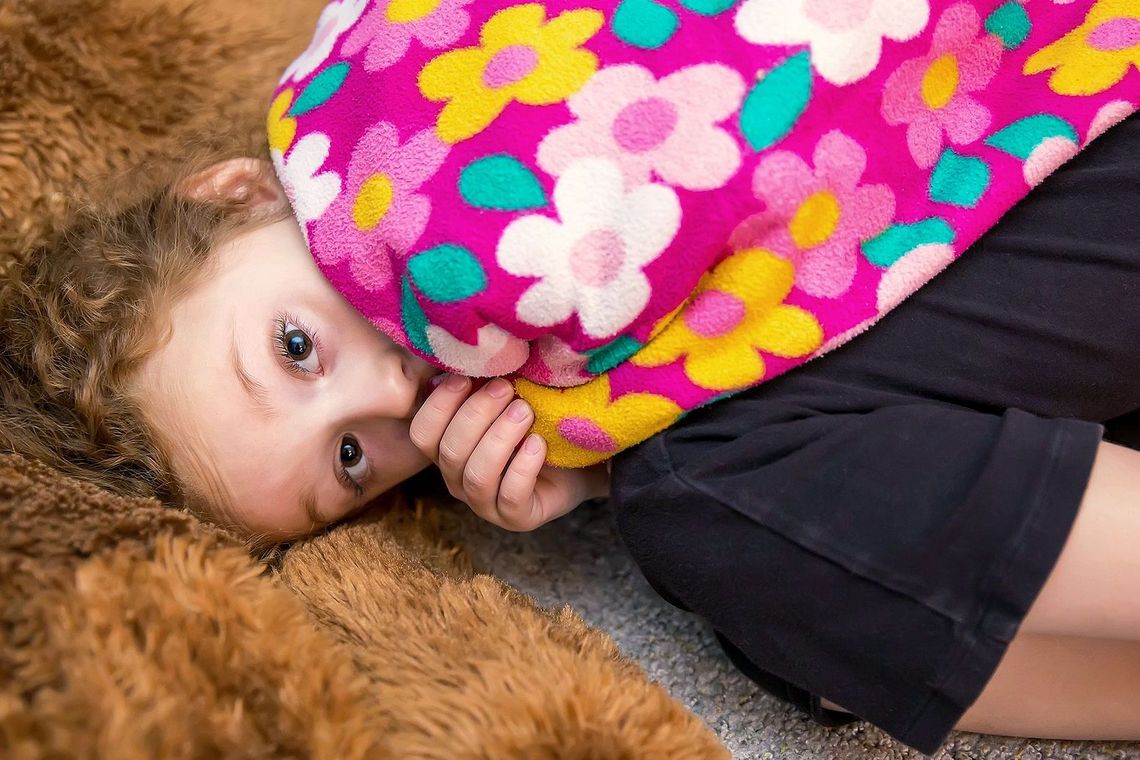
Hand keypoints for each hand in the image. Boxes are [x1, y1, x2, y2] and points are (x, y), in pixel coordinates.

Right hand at [409, 374, 608, 531]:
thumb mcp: (509, 397)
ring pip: (476, 476)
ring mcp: (486, 504)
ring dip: (500, 438)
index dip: (438, 406)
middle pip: (449, 452)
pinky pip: (510, 497)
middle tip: (507, 388)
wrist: (581, 459)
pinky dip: (523, 467)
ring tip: (526, 411)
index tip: (466, 377)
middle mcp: (459, 479)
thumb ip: (483, 381)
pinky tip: (538, 444)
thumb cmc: (536, 422)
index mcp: (448, 448)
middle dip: (477, 416)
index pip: (422, 434)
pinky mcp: (517, 518)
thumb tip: (468, 350)